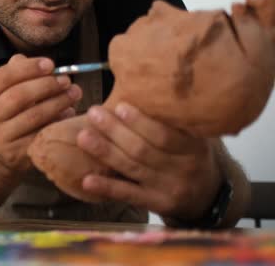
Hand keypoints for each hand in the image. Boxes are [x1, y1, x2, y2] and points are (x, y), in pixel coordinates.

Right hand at [0, 55, 81, 173]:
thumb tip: (28, 60)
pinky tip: (69, 113)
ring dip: (58, 102)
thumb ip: (15, 74)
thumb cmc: (7, 115)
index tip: (51, 64)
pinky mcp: (16, 154)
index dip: (28, 68)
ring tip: (74, 93)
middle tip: (66, 80)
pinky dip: (58, 121)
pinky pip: (42, 133)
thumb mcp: (4, 94)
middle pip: (19, 95)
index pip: (3, 76)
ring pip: (33, 115)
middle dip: (46, 85)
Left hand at [76, 102, 220, 220]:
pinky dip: (107, 188)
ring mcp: (169, 188)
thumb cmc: (191, 156)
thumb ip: (172, 120)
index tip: (120, 106)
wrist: (208, 195)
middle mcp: (183, 168)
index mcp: (193, 147)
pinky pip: (129, 195)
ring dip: (105, 152)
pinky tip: (87, 180)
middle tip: (94, 114)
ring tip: (83, 137)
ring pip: (132, 168)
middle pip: (143, 150)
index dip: (140, 121)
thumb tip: (142, 87)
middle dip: (115, 131)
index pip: (164, 134)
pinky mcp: (156, 204)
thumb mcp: (193, 137)